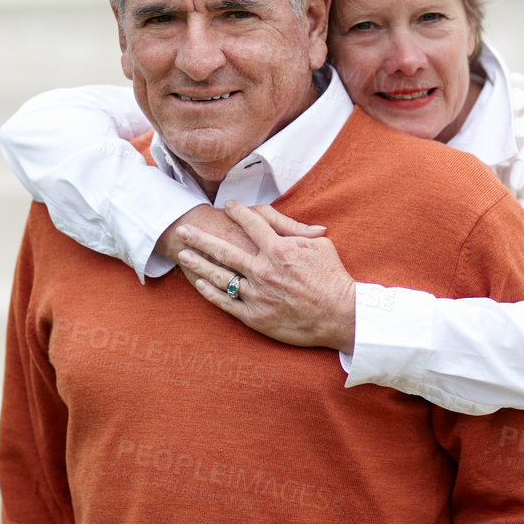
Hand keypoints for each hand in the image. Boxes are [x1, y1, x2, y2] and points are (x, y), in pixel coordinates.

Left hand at [175, 201, 355, 351]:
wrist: (340, 316)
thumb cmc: (333, 279)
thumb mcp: (320, 247)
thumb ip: (300, 232)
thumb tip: (286, 219)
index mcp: (278, 250)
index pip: (252, 224)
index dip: (238, 212)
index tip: (227, 206)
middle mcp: (263, 270)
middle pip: (224, 249)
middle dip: (201, 238)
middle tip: (183, 229)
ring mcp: (257, 294)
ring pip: (220, 275)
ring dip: (199, 263)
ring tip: (183, 253)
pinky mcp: (255, 317)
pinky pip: (226, 303)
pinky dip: (211, 292)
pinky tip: (199, 284)